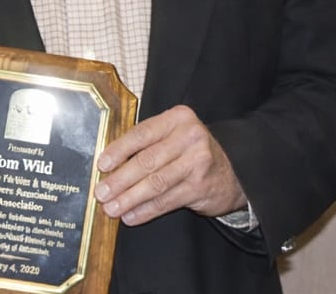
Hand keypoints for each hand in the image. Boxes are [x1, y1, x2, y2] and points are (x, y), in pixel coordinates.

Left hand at [94, 105, 245, 225]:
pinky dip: (145, 211)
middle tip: (101, 192)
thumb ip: (147, 142)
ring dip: (129, 198)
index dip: (119, 150)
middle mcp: (190, 137)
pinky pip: (166, 201)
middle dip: (120, 179)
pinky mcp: (200, 187)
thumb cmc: (192, 152)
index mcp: (178, 118)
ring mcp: (198, 162)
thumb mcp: (174, 136)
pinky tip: (131, 216)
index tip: (102, 165)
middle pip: (147, 160)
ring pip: (155, 183)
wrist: (234, 172)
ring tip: (111, 208)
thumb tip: (109, 164)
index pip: (142, 134)